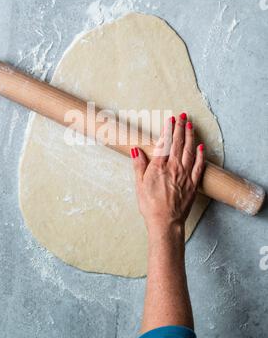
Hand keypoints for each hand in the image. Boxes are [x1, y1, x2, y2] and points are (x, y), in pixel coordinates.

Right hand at [131, 113, 204, 238]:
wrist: (165, 221)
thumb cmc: (150, 205)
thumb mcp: (139, 184)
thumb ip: (139, 165)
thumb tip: (136, 149)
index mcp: (159, 167)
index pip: (164, 143)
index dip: (168, 129)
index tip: (170, 119)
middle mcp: (174, 168)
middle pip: (178, 143)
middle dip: (180, 127)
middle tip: (182, 116)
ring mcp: (185, 175)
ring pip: (189, 151)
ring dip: (190, 136)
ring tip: (190, 125)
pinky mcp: (193, 183)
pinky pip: (198, 166)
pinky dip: (200, 154)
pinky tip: (201, 146)